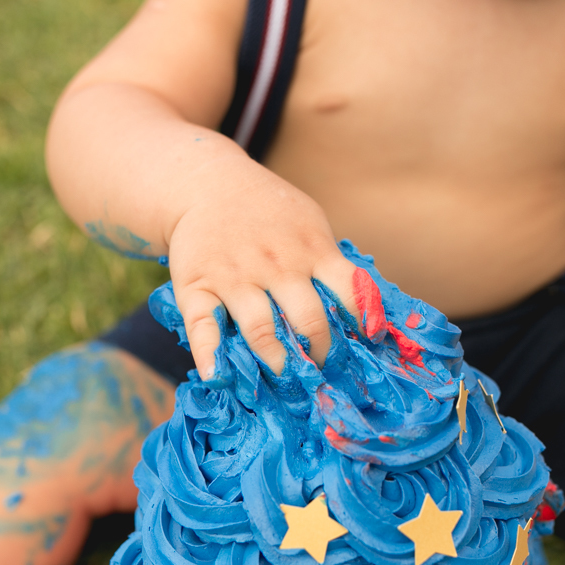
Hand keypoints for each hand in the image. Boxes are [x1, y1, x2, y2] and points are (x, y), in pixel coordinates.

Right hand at [166, 160, 357, 377]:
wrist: (208, 184)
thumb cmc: (269, 214)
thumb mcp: (309, 226)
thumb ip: (331, 265)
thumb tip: (363, 315)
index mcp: (312, 250)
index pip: (349, 291)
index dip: (362, 323)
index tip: (368, 347)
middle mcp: (277, 265)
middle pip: (308, 318)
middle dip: (320, 353)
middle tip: (323, 373)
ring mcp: (235, 276)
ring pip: (261, 328)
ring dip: (277, 361)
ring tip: (286, 380)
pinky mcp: (197, 285)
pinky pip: (203, 324)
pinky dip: (209, 354)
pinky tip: (217, 376)